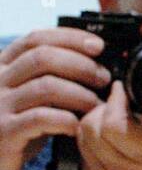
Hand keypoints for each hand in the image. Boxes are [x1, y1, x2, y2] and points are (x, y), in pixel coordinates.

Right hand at [0, 28, 110, 169]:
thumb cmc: (20, 126)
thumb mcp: (33, 96)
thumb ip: (53, 76)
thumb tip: (99, 63)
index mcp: (4, 66)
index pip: (36, 38)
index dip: (70, 38)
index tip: (99, 46)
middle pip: (43, 57)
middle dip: (82, 65)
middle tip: (104, 79)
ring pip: (46, 87)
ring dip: (80, 94)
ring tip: (97, 105)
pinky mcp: (4, 132)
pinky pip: (41, 118)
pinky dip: (66, 119)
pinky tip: (78, 126)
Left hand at [77, 71, 141, 169]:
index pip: (115, 124)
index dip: (115, 100)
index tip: (123, 88)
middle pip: (91, 127)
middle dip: (102, 106)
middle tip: (116, 98)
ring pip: (81, 139)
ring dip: (93, 120)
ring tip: (112, 114)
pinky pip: (82, 154)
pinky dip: (91, 140)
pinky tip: (108, 137)